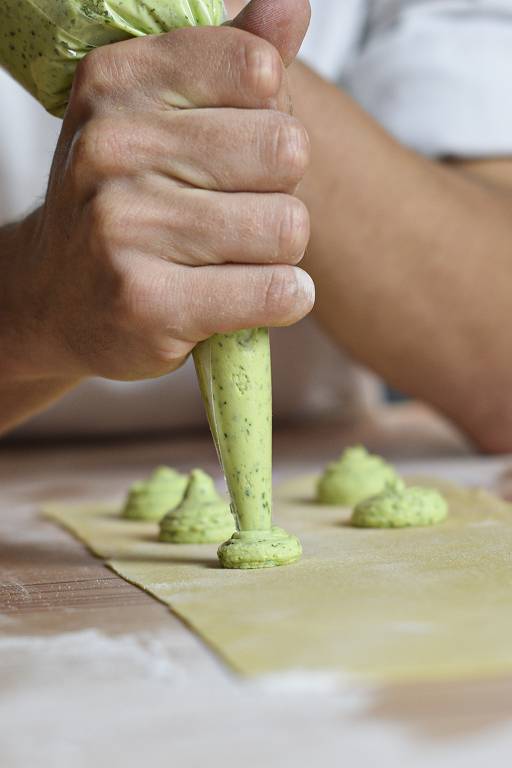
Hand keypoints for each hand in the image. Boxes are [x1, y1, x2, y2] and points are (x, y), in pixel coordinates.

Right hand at [4, 0, 312, 382]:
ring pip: (287, 227)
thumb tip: (292, 4)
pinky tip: (246, 297)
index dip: (267, 120)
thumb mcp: (161, 119)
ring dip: (277, 252)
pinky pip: (276, 291)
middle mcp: (112, 148)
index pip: (257, 69)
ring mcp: (123, 229)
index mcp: (117, 83)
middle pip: (285, 151)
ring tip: (230, 260)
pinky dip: (283, 298)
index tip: (230, 151)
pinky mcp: (147, 303)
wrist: (58, 300)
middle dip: (278, 191)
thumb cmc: (129, 204)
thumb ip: (232, 59)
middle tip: (233, 215)